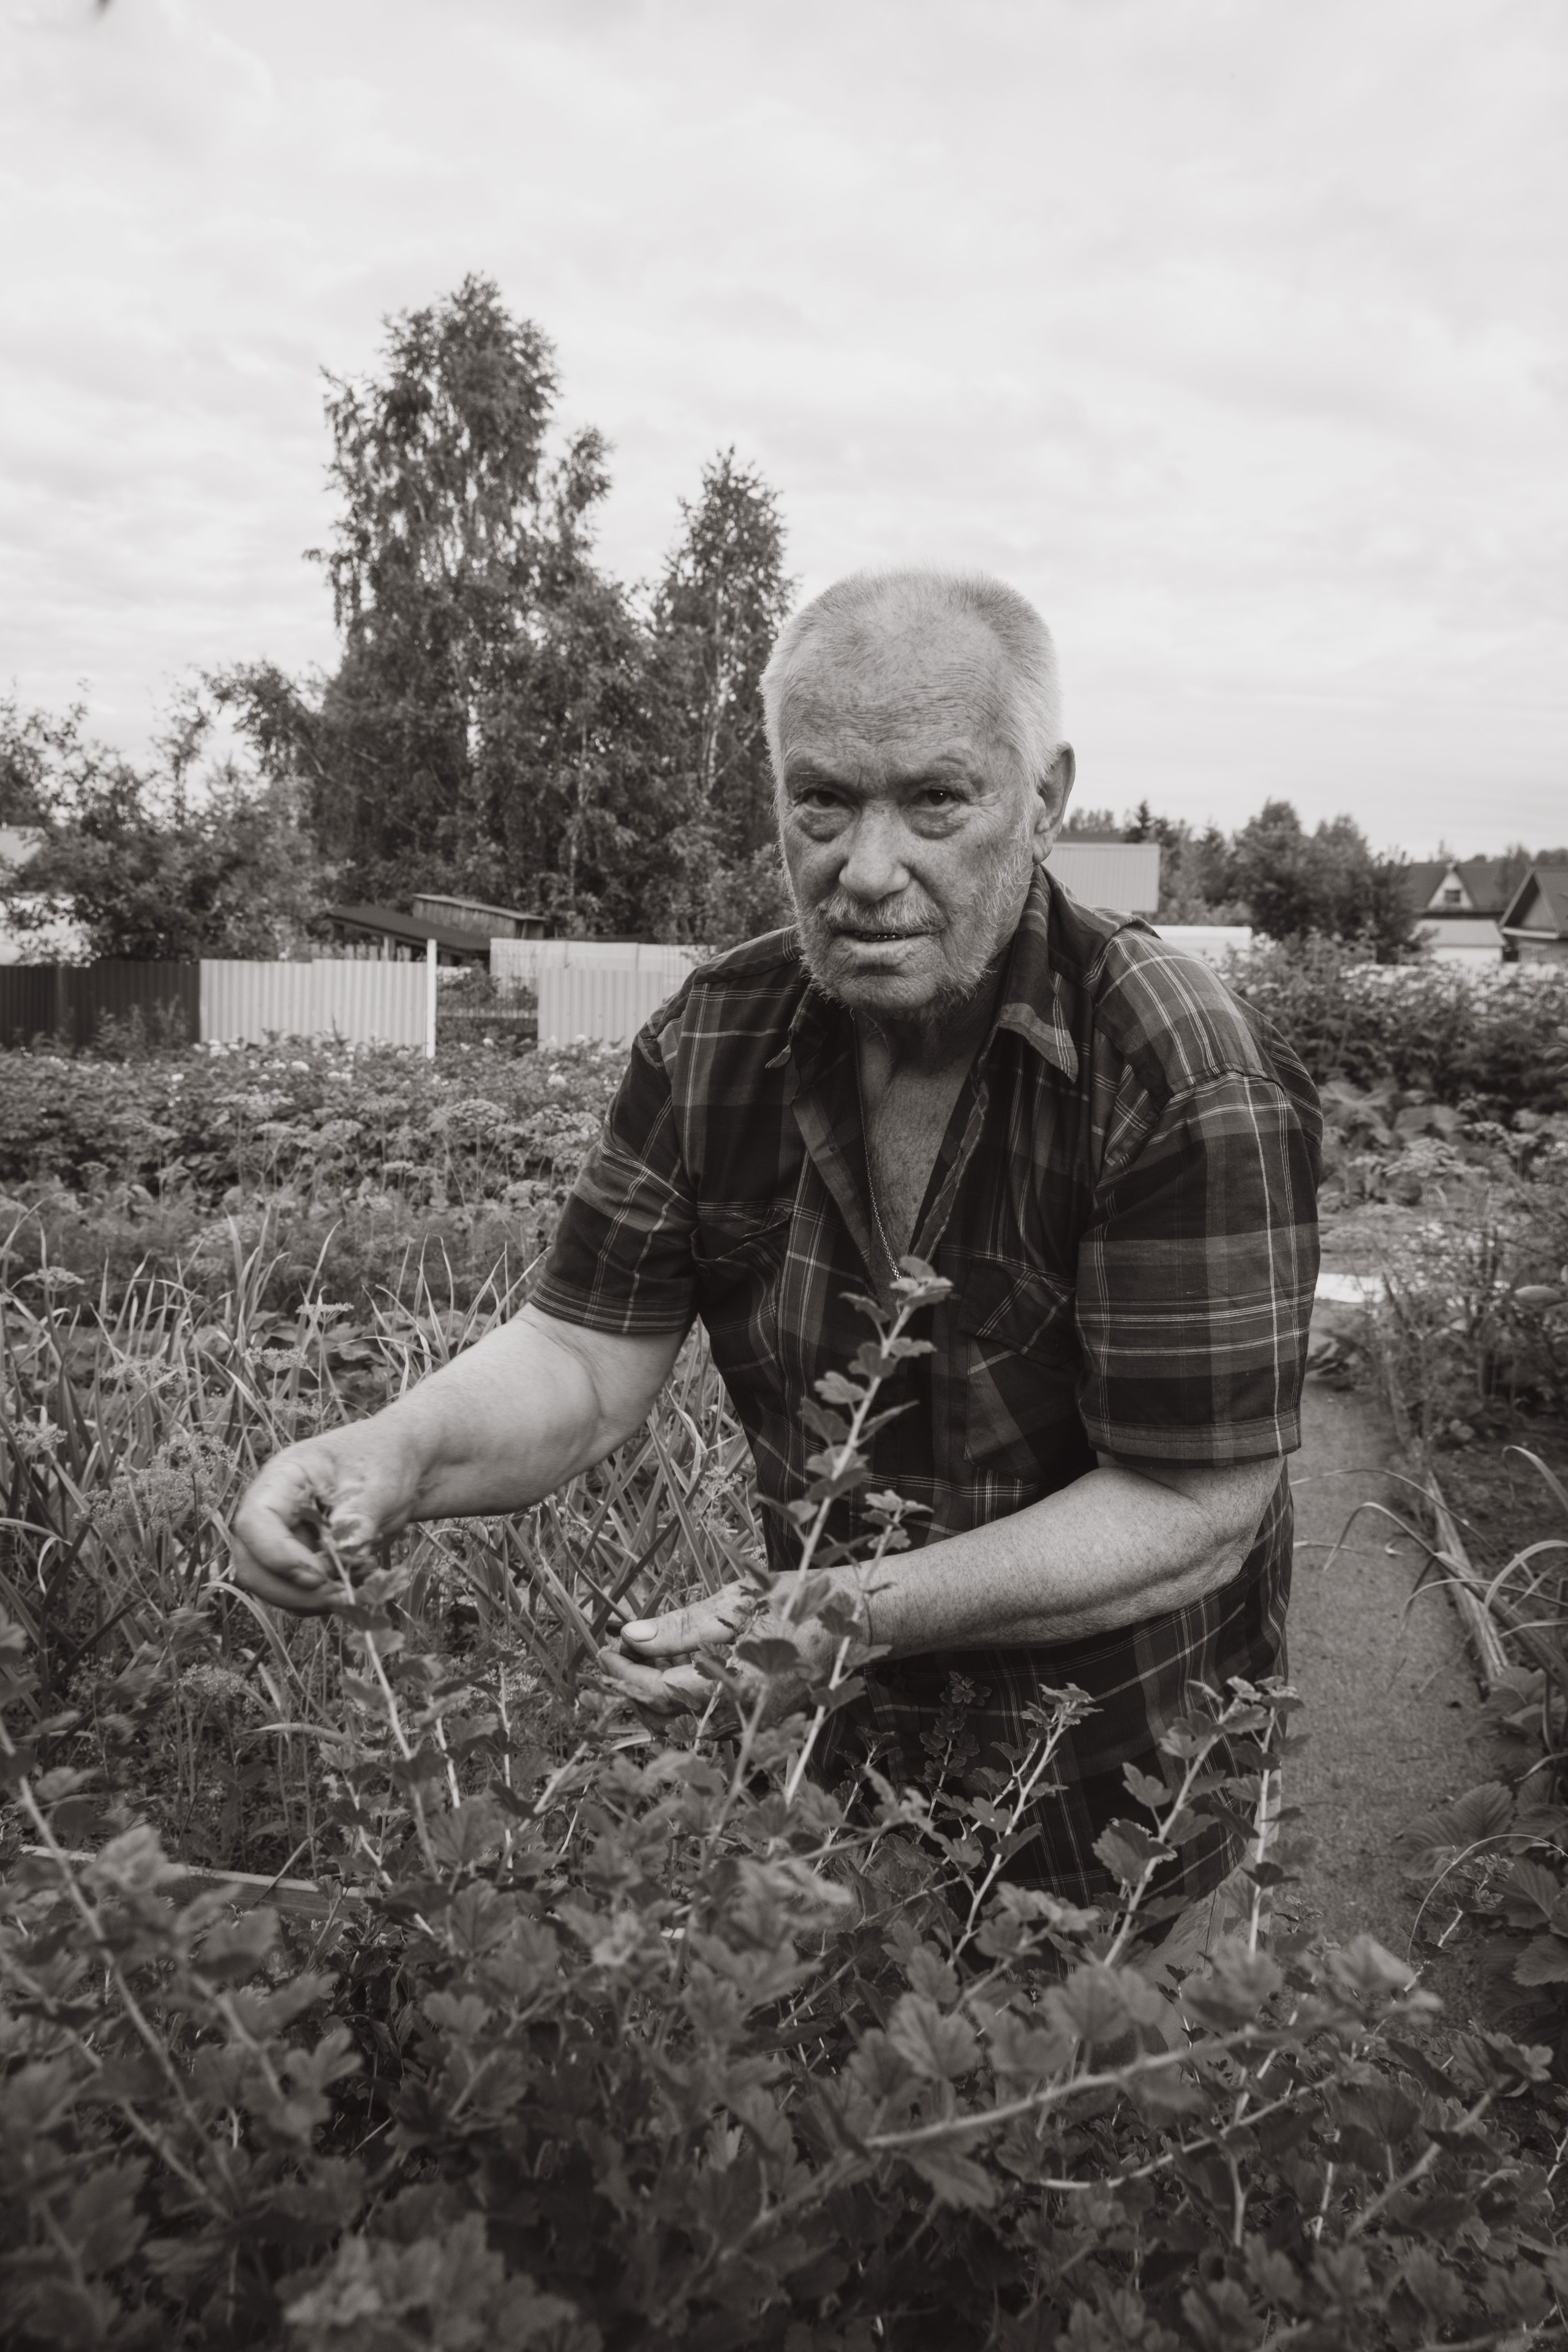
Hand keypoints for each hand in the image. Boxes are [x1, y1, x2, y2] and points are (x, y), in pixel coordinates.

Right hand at [228, 1429, 422, 1615]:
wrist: (398, 1469)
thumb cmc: (383, 1462)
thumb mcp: (378, 1482)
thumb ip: (359, 1515)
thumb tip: (343, 1552)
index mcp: (282, 1479)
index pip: (255, 1523)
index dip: (278, 1557)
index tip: (320, 1576)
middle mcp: (273, 1512)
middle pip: (253, 1565)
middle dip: (293, 1590)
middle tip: (342, 1594)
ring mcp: (283, 1539)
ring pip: (272, 1587)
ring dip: (312, 1599)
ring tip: (357, 1584)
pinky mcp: (299, 1561)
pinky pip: (297, 1593)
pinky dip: (323, 1599)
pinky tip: (356, 1583)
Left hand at [597, 1575, 855, 1727]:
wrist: (857, 1618)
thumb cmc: (801, 1600)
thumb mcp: (738, 1603)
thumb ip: (683, 1626)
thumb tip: (631, 1634)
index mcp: (738, 1688)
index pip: (661, 1691)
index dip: (625, 1671)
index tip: (602, 1646)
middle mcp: (743, 1717)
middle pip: (665, 1716)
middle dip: (632, 1684)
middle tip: (613, 1648)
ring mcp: (751, 1723)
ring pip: (682, 1721)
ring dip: (652, 1691)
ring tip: (639, 1653)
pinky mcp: (757, 1719)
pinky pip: (705, 1717)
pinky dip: (679, 1695)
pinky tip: (672, 1665)